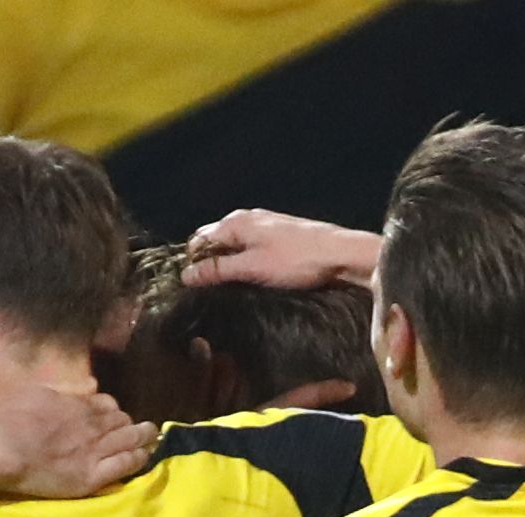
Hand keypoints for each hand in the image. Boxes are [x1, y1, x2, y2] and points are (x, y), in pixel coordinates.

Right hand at [0, 383, 156, 501]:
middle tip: (141, 430)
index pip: (107, 405)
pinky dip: (139, 458)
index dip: (114, 412)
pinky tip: (145, 457)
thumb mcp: (36, 392)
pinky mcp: (92, 474)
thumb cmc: (7, 420)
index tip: (115, 417)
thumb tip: (84, 388)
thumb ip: (62, 391)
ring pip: (131, 440)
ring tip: (151, 441)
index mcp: (77, 404)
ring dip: (144, 438)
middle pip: (123, 422)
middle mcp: (92, 423)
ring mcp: (94, 449)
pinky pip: (126, 464)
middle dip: (132, 425)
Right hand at [184, 210, 379, 290]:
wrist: (339, 254)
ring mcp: (262, 225)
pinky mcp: (276, 235)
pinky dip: (243, 261)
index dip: (192, 263)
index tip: (195, 287)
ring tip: (231, 287)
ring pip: (231, 245)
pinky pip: (247, 247)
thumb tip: (185, 275)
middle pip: (213, 241)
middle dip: (208, 263)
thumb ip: (217, 270)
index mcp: (236, 222)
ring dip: (227, 264)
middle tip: (211, 289)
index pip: (198, 241)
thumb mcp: (251, 268)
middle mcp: (246, 218)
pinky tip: (251, 277)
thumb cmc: (296, 260)